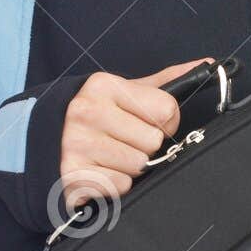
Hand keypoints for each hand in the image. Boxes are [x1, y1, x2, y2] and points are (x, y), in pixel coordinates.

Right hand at [58, 58, 212, 212]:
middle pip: (154, 140)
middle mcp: (87, 111)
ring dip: (130, 167)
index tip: (145, 122)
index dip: (164, 121)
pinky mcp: (72, 175)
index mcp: (104, 86)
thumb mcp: (125, 92)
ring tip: (109, 157)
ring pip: (139, 165)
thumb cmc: (96, 117)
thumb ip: (166, 82)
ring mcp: (76, 144)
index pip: (167, 108)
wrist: (43, 142)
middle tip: (122, 142)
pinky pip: (120, 186)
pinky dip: (114, 184)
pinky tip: (98, 171)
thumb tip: (208, 64)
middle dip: (144, 146)